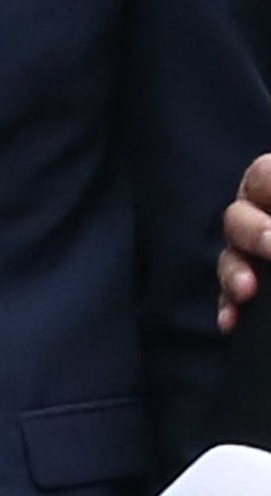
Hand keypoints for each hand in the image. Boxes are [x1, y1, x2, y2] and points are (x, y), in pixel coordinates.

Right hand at [218, 154, 270, 332]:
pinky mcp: (255, 289)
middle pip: (240, 213)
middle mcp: (268, 219)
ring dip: (233, 271)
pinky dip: (228, 306)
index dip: (268, 183)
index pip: (264, 174)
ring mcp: (261, 255)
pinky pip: (231, 294)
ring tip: (246, 290)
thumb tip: (270, 235)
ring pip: (231, 254)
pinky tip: (231, 321)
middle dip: (251, 230)